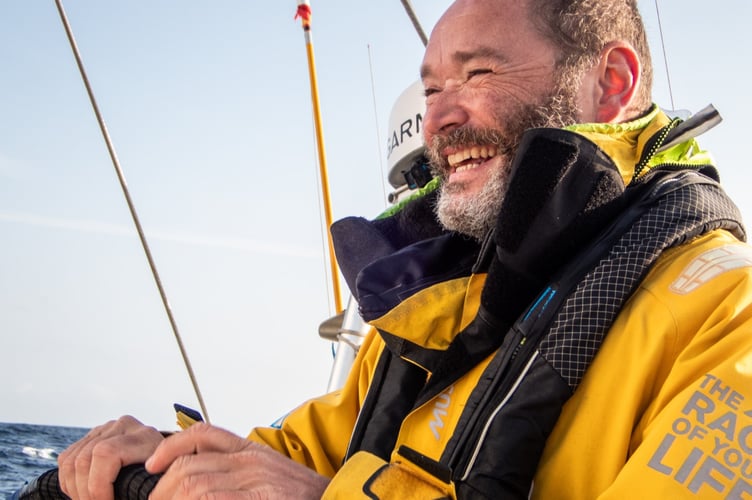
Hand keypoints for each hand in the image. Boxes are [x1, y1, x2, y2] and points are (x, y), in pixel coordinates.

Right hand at [57, 415, 164, 499]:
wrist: (166, 460)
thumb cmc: (164, 476)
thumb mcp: (162, 481)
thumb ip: (143, 485)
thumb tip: (121, 496)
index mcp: (144, 436)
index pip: (105, 454)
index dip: (98, 485)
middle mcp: (124, 427)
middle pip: (84, 459)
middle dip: (85, 492)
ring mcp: (106, 429)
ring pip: (71, 460)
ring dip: (74, 489)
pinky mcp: (93, 435)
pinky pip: (67, 458)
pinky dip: (69, 481)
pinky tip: (82, 492)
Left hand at [146, 423, 329, 498]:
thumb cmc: (302, 496)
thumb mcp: (269, 474)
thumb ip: (237, 472)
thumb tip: (200, 483)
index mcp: (251, 450)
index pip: (203, 434)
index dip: (170, 446)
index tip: (152, 465)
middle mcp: (251, 461)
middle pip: (191, 464)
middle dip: (162, 486)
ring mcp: (257, 481)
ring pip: (196, 484)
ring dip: (171, 499)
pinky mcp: (262, 498)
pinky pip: (215, 499)